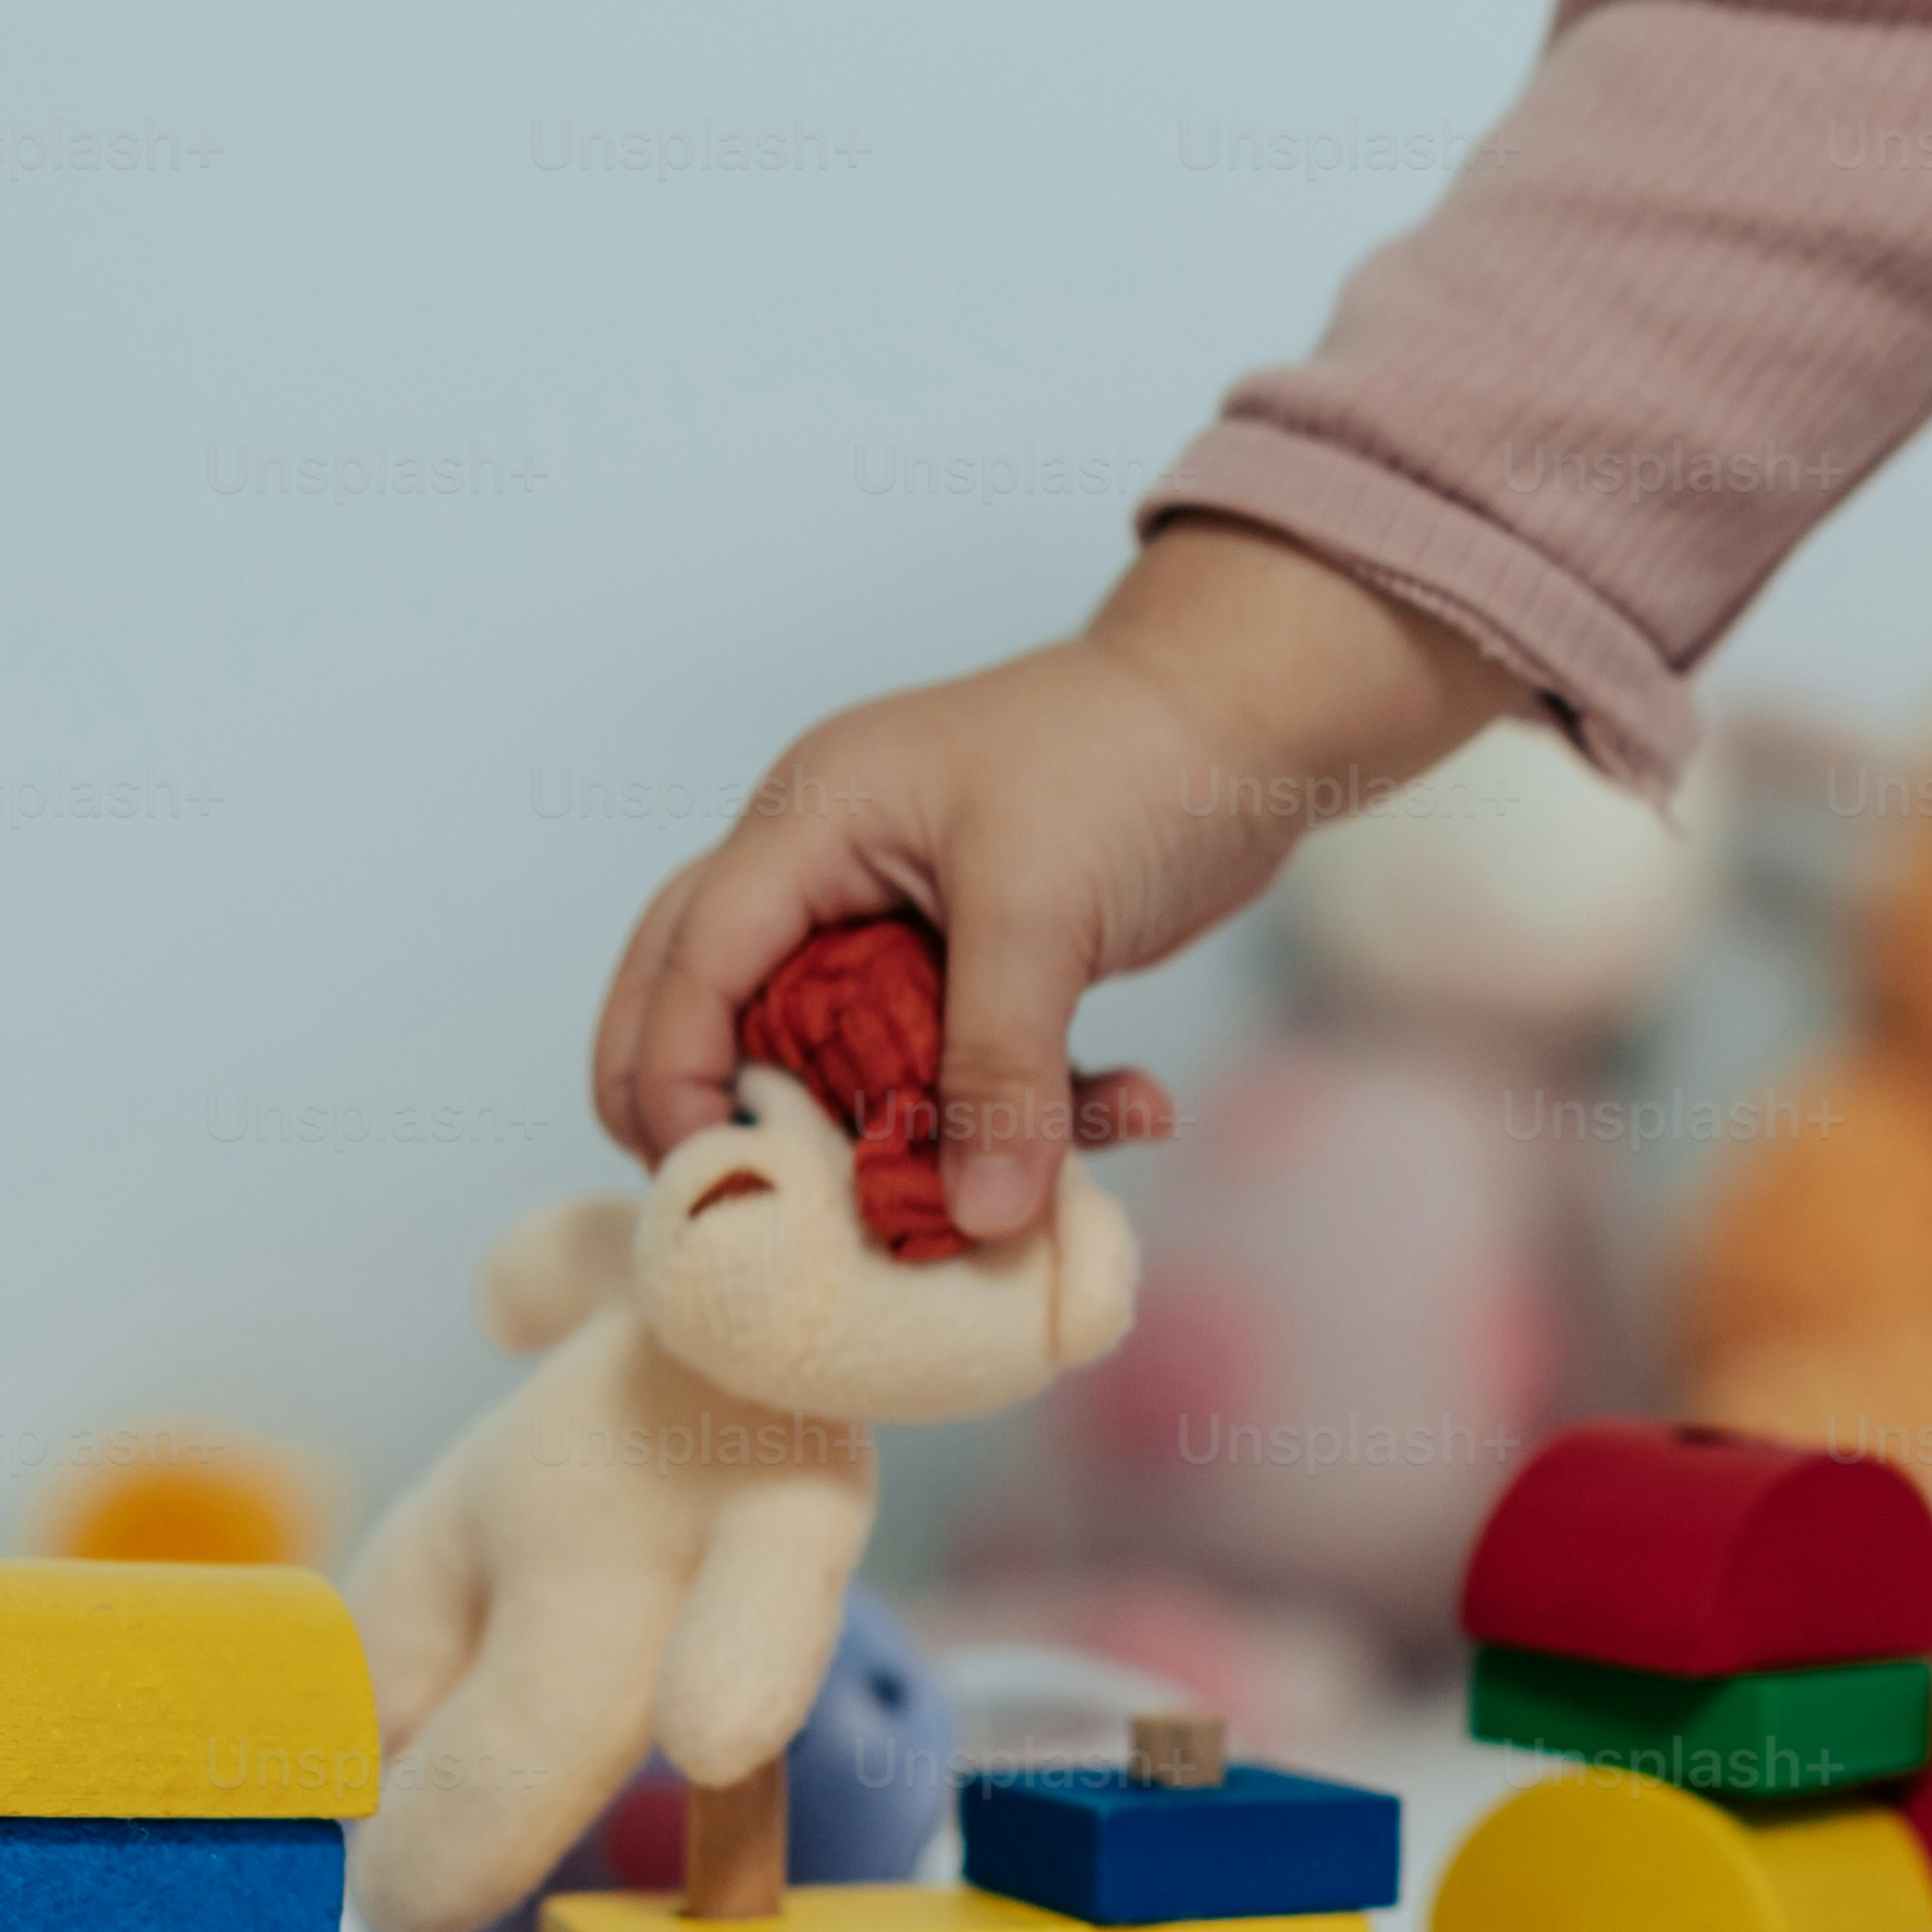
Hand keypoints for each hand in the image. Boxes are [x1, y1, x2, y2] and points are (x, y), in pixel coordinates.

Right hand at [590, 516, 1523, 1241]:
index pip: (696, 954)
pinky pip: (956, 1053)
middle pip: (715, 993)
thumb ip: (1001, 1069)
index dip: (677, 1070)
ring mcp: (899, 909)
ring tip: (960, 1197)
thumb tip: (978, 1218)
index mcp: (811, 821)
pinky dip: (1021, 1100)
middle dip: (725, 1107)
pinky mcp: (978, 953)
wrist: (1254, 713)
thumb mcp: (1047, 916)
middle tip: (736, 1211)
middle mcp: (831, 864)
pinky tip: (1130, 1107)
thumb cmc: (1134, 761)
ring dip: (902, 1124)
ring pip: (847, 1045)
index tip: (706, 1179)